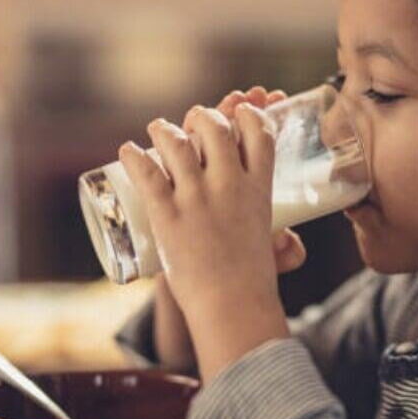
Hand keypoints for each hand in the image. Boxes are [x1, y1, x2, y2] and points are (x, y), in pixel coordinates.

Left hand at [119, 86, 290, 381]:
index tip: (239, 112)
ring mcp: (197, 198)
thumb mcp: (272, 250)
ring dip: (164, 129)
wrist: (232, 307)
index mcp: (259, 188)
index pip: (259, 133)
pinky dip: (134, 156)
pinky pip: (147, 173)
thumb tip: (291, 245)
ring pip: (178, 143)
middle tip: (193, 120)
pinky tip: (126, 150)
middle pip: (216, 128)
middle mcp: (230, 185)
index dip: (248, 114)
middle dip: (204, 116)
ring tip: (157, 128)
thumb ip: (283, 244)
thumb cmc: (252, 283)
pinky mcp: (168, 214)